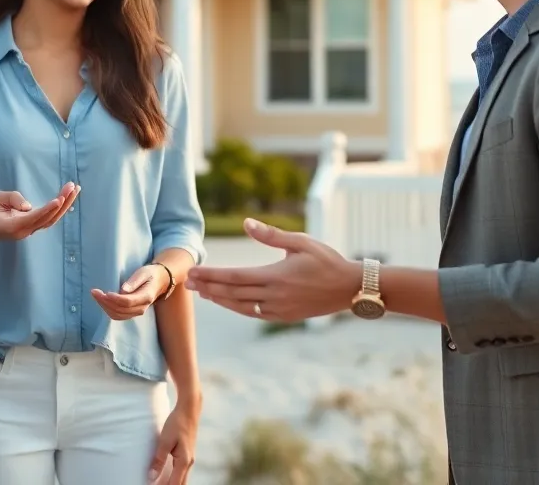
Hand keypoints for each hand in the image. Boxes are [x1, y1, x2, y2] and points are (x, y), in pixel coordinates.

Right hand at [0, 182, 79, 241]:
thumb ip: (12, 199)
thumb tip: (28, 206)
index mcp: (14, 226)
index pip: (34, 218)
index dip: (47, 209)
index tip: (59, 199)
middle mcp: (25, 231)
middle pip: (48, 219)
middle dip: (62, 203)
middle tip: (72, 187)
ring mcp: (31, 230)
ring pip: (52, 220)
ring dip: (65, 205)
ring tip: (75, 189)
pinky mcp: (35, 227)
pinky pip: (50, 219)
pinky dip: (61, 209)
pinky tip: (69, 198)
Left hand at [91, 263, 167, 320]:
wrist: (159, 281)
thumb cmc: (150, 274)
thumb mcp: (143, 273)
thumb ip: (134, 281)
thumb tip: (122, 290)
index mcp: (146, 297)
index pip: (127, 302)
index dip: (114, 299)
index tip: (105, 292)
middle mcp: (141, 308)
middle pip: (120, 310)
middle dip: (105, 302)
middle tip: (94, 292)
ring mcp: (136, 312)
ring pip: (117, 315)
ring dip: (104, 306)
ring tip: (96, 295)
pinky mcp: (131, 313)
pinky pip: (117, 315)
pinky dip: (108, 309)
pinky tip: (102, 300)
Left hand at [149, 404, 198, 483]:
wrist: (189, 410)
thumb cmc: (177, 423)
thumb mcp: (165, 440)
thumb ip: (158, 459)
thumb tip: (152, 477)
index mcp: (184, 461)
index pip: (174, 484)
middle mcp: (189, 462)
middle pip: (180, 484)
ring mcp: (190, 459)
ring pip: (182, 478)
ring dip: (171, 483)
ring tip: (159, 484)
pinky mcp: (187, 454)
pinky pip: (181, 471)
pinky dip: (174, 477)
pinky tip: (165, 476)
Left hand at [186, 218, 358, 322]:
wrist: (350, 287)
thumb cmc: (327, 260)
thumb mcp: (301, 242)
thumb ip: (271, 235)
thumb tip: (246, 223)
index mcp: (276, 276)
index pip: (234, 277)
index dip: (211, 276)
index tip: (193, 272)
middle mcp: (274, 296)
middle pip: (232, 293)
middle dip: (208, 288)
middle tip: (188, 283)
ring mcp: (279, 309)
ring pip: (241, 306)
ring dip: (220, 299)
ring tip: (203, 292)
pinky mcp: (285, 316)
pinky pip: (254, 313)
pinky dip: (237, 308)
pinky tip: (227, 302)